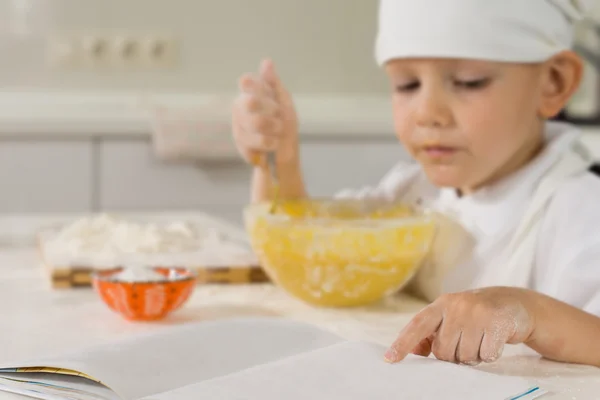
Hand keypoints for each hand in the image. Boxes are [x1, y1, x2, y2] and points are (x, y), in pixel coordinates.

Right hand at [232, 59, 298, 167]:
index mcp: (251, 93)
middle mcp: (240, 107)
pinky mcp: (239, 145)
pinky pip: (253, 143)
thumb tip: (267, 61)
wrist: (286, 155)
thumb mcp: (285, 102)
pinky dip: (268, 147)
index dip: (259, 89)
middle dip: (273, 112)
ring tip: (277, 137)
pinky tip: (269, 148)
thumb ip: (274, 84)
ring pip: (255, 123)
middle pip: (252, 102)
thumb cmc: (285, 125)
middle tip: (279, 122)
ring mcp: (238, 126)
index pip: (247, 82)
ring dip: (274, 131)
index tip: (275, 103)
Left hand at [384, 287, 535, 364]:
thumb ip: (431, 333)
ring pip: (464, 356)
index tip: (389, 359)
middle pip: (443, 351)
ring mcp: (477, 313)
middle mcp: (457, 306)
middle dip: (453, 356)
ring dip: (472, 356)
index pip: (417, 325)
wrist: (514, 303)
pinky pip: (486, 356)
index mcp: (441, 304)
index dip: (403, 343)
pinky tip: (493, 341)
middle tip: (466, 343)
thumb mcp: (451, 318)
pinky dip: (489, 355)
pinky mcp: (498, 323)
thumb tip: (416, 351)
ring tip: (480, 340)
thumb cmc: (475, 315)